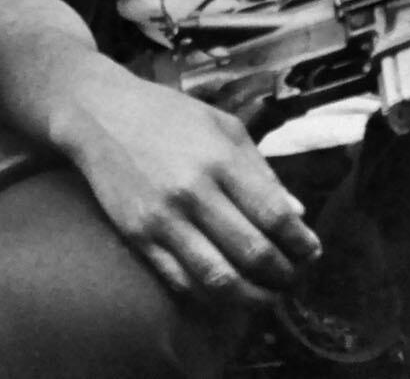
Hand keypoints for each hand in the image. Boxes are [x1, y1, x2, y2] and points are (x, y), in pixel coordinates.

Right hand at [68, 73, 320, 309]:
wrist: (98, 112)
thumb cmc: (167, 114)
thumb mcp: (223, 126)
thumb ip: (261, 170)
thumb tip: (296, 213)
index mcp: (222, 159)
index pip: (275, 216)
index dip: (300, 243)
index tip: (310, 252)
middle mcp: (194, 191)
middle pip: (253, 253)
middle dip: (283, 275)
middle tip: (291, 278)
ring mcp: (164, 218)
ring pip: (219, 278)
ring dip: (251, 297)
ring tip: (264, 296)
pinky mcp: (138, 236)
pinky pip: (181, 281)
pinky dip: (210, 296)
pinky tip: (225, 291)